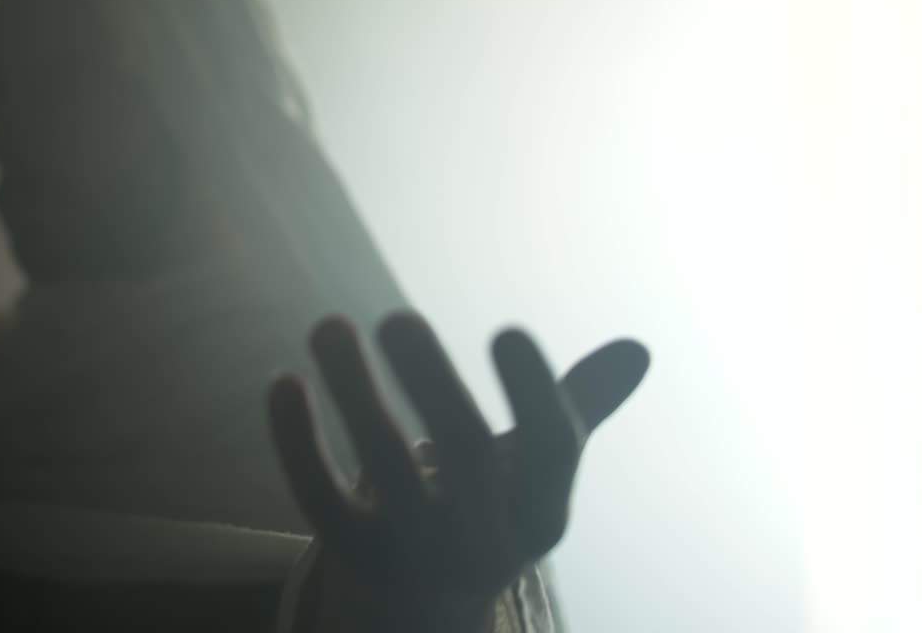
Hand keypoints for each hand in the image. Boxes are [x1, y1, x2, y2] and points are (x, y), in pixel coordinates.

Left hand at [268, 311, 648, 631]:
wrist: (424, 615)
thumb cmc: (488, 514)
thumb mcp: (535, 474)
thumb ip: (578, 407)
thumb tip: (638, 349)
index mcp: (542, 512)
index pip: (551, 453)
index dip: (532, 394)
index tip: (505, 331)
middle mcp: (487, 541)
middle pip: (467, 460)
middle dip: (434, 386)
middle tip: (398, 318)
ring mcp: (418, 557)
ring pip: (387, 474)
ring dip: (357, 395)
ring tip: (329, 325)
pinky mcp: (354, 561)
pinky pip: (322, 504)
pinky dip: (298, 445)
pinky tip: (283, 381)